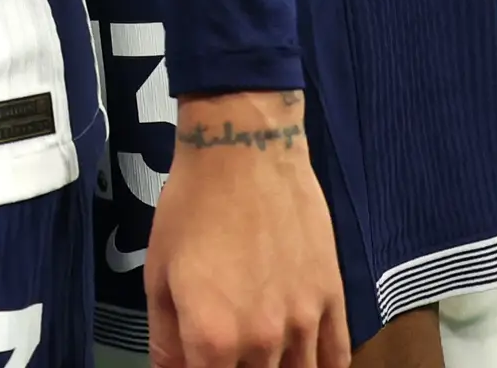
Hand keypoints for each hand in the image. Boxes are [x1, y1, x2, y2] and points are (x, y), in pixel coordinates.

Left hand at [153, 91, 349, 367]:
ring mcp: (304, 323)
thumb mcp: (159, 274)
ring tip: (264, 358)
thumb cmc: (191, 208)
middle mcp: (262, 342)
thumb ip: (166, 339)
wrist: (243, 151)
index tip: (199, 364)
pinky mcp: (332, 299)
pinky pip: (337, 357)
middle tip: (228, 354)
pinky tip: (310, 365)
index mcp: (212, 339)